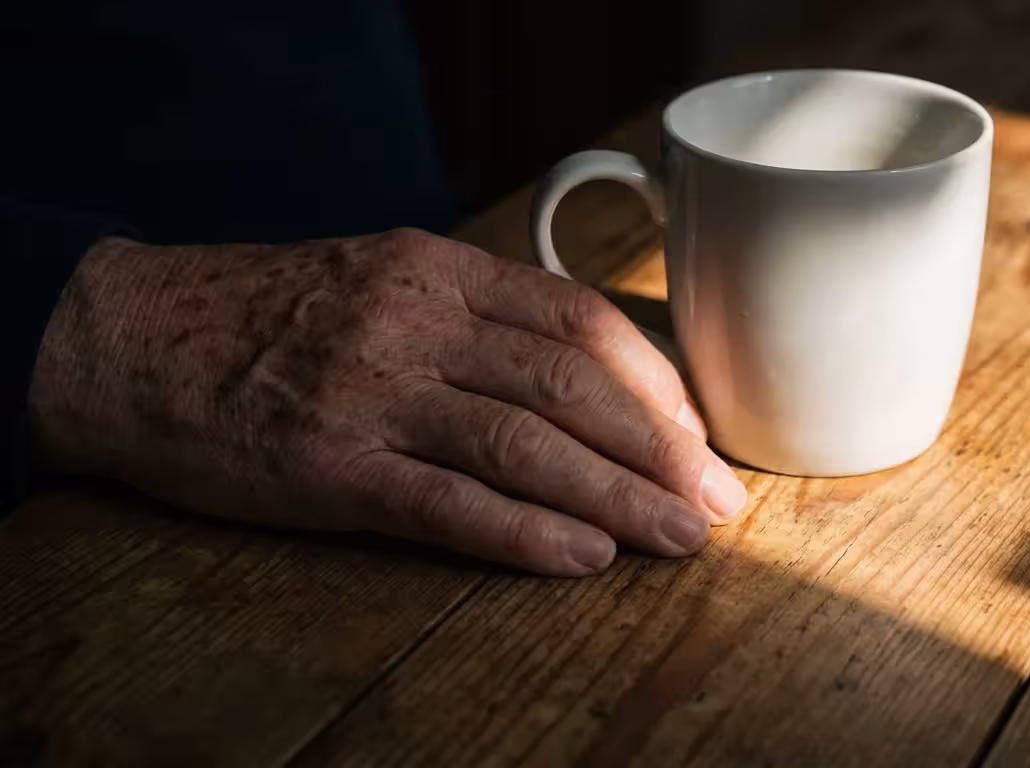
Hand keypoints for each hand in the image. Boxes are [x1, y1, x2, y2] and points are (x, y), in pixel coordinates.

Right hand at [29, 228, 747, 575]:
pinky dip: (524, 534)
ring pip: (526, 446)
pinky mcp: (328, 467)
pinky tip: (583, 558)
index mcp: (435, 271)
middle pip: (571, 388)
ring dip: (617, 498)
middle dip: (660, 451)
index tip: (696, 432)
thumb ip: (473, 314)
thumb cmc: (263, 314)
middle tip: (717, 501)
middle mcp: (414, 325)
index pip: (576, 322)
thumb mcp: (375, 277)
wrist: (127, 339)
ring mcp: (371, 395)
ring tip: (679, 537)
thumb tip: (580, 373)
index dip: (653, 383)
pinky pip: (447, 504)